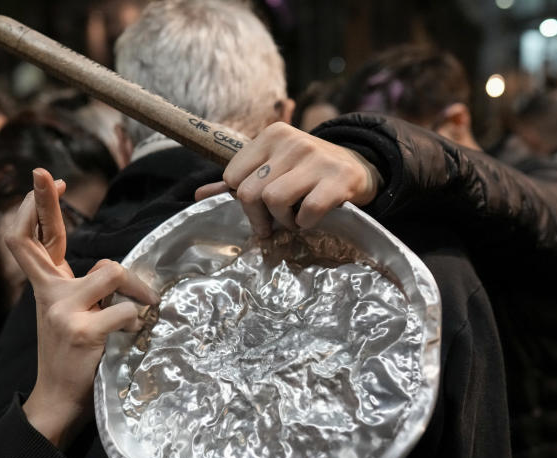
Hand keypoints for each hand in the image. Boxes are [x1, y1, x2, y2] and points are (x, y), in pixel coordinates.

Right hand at [5, 168, 159, 447]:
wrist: (57, 399)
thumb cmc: (72, 355)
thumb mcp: (70, 315)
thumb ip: (85, 289)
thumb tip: (114, 269)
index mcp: (46, 287)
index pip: (35, 242)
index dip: (40, 209)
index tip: (50, 180)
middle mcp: (48, 293)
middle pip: (39, 238)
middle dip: (40, 201)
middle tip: (42, 172)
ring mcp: (62, 310)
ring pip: (111, 272)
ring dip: (137, 289)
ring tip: (144, 307)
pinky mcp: (82, 330)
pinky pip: (126, 311)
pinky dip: (140, 320)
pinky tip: (134, 334)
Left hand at [194, 122, 381, 236]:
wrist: (357, 167)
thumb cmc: (307, 170)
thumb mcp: (273, 167)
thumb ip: (238, 180)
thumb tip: (198, 195)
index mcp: (271, 135)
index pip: (232, 176)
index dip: (241, 200)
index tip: (257, 208)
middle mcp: (292, 142)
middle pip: (249, 192)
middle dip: (258, 216)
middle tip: (272, 223)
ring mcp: (317, 159)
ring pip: (274, 201)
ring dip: (282, 221)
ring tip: (293, 219)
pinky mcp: (338, 179)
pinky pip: (307, 211)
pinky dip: (305, 223)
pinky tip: (311, 219)